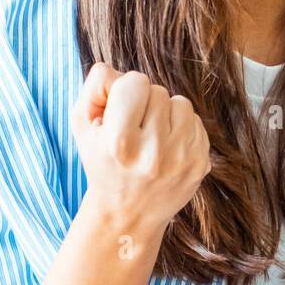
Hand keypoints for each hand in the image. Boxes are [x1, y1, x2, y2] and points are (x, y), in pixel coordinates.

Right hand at [69, 62, 211, 231]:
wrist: (128, 213)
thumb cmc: (102, 162)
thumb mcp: (83, 126)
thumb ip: (94, 88)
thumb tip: (117, 71)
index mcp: (119, 142)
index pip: (135, 81)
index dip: (125, 91)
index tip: (119, 111)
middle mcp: (153, 152)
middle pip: (158, 91)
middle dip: (144, 104)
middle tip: (134, 129)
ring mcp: (181, 159)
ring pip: (180, 103)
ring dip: (166, 114)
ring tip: (152, 137)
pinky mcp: (200, 163)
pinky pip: (196, 122)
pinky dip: (181, 129)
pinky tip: (167, 148)